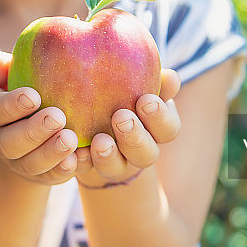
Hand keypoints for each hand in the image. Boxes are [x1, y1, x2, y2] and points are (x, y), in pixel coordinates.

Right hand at [0, 51, 78, 185]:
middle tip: (58, 117)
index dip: (10, 105)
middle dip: (33, 131)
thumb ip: (5, 68)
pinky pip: (52, 176)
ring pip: (31, 163)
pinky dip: (66, 168)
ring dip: (51, 153)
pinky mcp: (41, 176)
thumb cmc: (24, 89)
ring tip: (71, 139)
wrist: (29, 131)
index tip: (33, 96)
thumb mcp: (13, 76)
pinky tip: (82, 156)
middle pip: (9, 142)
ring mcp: (19, 162)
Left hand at [74, 69, 181, 188]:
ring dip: (109, 155)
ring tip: (99, 141)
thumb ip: (155, 80)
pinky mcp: (89, 166)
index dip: (160, 117)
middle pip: (146, 154)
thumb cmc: (124, 88)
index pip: (168, 129)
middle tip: (121, 117)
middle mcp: (140, 151)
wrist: (92, 111)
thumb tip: (171, 77)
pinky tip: (75, 151)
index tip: (145, 99)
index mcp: (158, 129)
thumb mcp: (139, 81)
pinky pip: (85, 170)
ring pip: (117, 167)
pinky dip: (80, 161)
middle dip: (135, 137)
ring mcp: (116, 163)